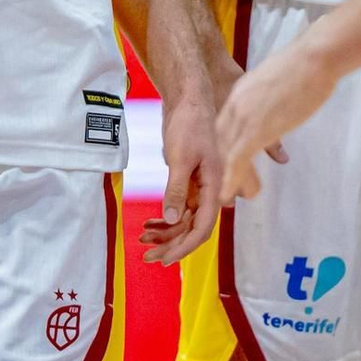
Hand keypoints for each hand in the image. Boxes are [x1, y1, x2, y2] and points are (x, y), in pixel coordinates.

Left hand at [139, 83, 220, 265]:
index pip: (203, 227)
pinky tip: (150, 224)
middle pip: (194, 228)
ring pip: (186, 220)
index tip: (166, 259)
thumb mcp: (180, 158)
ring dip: (167, 233)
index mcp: (216, 185)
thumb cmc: (189, 124)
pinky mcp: (192, 182)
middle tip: (148, 257)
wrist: (188, 100)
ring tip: (143, 240)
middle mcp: (212, 190)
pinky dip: (166, 218)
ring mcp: (202, 187)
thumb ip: (177, 190)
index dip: (185, 246)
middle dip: (172, 245)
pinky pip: (181, 207)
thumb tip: (173, 219)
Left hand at [218, 32, 336, 202]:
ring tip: (238, 196)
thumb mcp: (279, 81)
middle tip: (229, 186)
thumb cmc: (307, 64)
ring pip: (226, 155)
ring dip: (230, 179)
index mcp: (241, 92)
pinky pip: (237, 160)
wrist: (314, 58)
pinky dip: (231, 180)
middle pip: (220, 142)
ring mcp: (243, 118)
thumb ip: (272, 97)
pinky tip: (229, 194)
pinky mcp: (256, 130)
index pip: (224, 125)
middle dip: (223, 166)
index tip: (229, 162)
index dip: (225, 146)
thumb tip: (281, 105)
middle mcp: (235, 105)